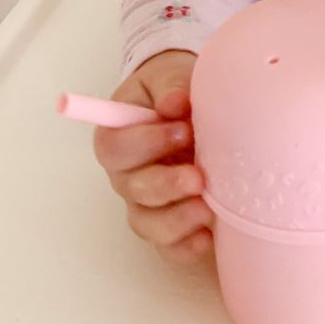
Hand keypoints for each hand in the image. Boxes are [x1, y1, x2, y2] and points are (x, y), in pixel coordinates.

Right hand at [92, 49, 214, 265]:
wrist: (188, 106)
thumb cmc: (173, 90)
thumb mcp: (170, 76)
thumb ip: (171, 86)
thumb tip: (176, 102)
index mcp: (118, 136)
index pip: (116, 147)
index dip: (146, 143)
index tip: (183, 130)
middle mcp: (127, 174)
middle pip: (133, 189)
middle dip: (165, 185)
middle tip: (198, 176)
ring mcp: (146, 201)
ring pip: (147, 222)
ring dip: (175, 220)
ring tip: (206, 211)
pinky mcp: (169, 221)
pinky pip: (168, 245)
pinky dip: (186, 247)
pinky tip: (208, 239)